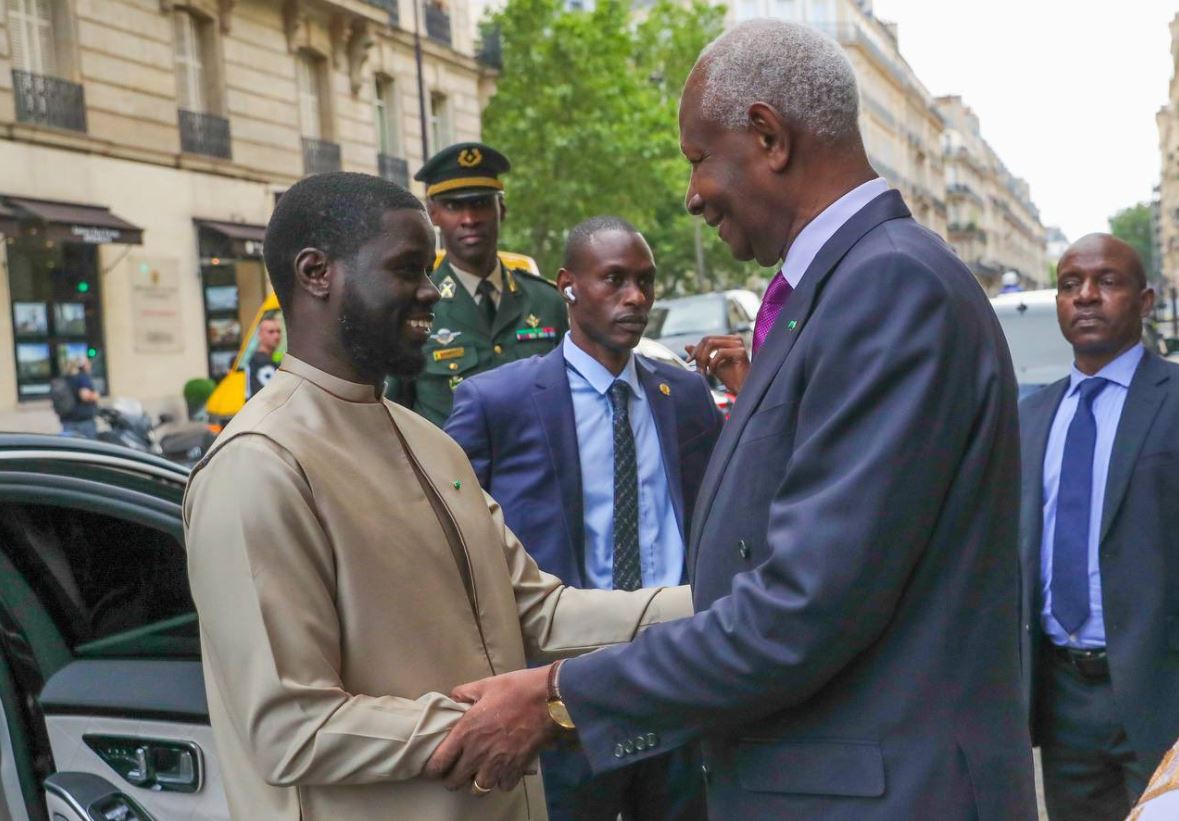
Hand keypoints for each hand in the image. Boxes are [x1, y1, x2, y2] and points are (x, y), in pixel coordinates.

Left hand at [423, 665, 559, 791]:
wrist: (548, 698)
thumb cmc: (515, 688)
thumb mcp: (485, 685)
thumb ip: (464, 692)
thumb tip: (452, 697)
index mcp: (465, 732)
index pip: (438, 763)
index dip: (432, 769)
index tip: (434, 767)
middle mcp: (477, 753)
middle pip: (455, 782)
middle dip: (452, 779)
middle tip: (457, 770)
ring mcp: (498, 764)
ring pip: (478, 789)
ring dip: (477, 783)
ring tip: (480, 773)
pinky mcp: (516, 769)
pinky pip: (503, 786)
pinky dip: (502, 781)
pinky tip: (503, 770)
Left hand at [685, 334, 749, 393]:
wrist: (740, 389)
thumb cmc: (730, 377)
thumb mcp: (711, 364)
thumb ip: (702, 355)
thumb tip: (687, 346)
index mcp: (729, 340)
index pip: (707, 339)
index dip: (696, 349)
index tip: (688, 361)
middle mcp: (735, 339)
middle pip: (708, 339)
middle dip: (699, 354)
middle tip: (696, 368)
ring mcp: (739, 344)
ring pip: (711, 343)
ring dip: (704, 358)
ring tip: (703, 371)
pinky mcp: (741, 351)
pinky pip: (720, 352)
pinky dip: (713, 363)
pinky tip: (712, 372)